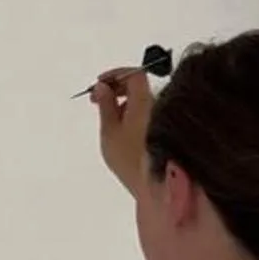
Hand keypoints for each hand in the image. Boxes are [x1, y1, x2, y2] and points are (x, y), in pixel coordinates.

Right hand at [90, 66, 153, 190]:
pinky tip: (121, 129)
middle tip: (97, 99)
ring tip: (107, 118)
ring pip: (141, 99)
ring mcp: (160, 118)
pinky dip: (132, 112)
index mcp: (144, 101)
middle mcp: (156, 105)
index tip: (100, 83)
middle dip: (117, 87)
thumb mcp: (110, 131)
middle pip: (138, 85)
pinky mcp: (161, 129)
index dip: (116, 74)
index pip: (134, 74)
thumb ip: (106, 105)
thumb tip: (102, 87)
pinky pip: (146, 112)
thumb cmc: (129, 159)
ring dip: (123, 101)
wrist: (153, 186)